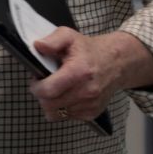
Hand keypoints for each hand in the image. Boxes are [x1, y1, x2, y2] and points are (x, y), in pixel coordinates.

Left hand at [29, 29, 152, 122]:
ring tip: (56, 89)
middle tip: (46, 84)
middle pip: (49, 105)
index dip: (36, 87)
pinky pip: (67, 117)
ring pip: (56, 114)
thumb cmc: (89, 50)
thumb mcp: (69, 36)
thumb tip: (38, 46)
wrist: (116, 62)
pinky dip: (62, 109)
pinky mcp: (92, 113)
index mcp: (78, 71)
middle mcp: (86, 91)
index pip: (48, 91)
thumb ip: (53, 40)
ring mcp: (90, 104)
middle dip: (42, 96)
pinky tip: (67, 95)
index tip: (37, 80)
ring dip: (51, 104)